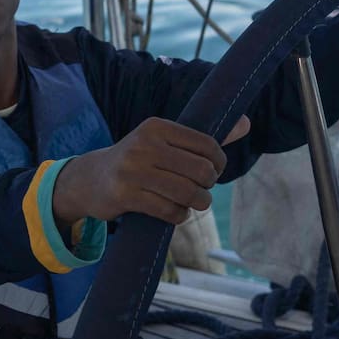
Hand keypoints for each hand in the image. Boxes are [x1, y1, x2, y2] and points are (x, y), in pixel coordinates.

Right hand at [53, 116, 248, 227]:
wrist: (91, 179)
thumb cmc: (139, 160)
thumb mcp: (166, 142)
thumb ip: (204, 137)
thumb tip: (246, 123)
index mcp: (157, 126)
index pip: (207, 145)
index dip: (219, 164)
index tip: (213, 173)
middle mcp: (144, 144)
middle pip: (201, 171)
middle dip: (208, 186)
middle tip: (201, 190)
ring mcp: (133, 170)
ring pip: (188, 193)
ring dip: (197, 203)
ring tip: (194, 203)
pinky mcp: (125, 195)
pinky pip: (169, 211)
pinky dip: (179, 216)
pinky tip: (175, 212)